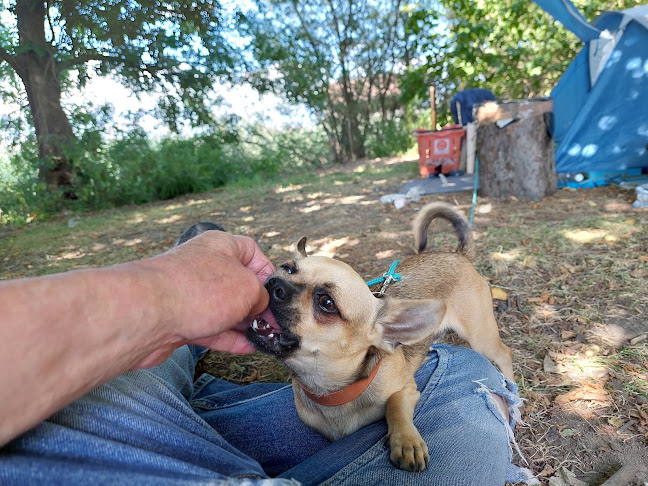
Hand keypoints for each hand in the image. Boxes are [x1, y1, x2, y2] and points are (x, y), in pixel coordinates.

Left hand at [132, 231, 274, 367]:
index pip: (252, 252)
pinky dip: (229, 338)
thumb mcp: (247, 288)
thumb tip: (259, 308)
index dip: (268, 272)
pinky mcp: (180, 319)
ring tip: (265, 337)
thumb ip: (261, 296)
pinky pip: (211, 328)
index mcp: (221, 245)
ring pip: (225, 308)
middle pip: (238, 283)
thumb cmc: (195, 289)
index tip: (277, 294)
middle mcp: (204, 265)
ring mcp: (190, 293)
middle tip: (274, 322)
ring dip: (244, 324)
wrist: (145, 314)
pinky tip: (247, 347)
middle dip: (257, 303)